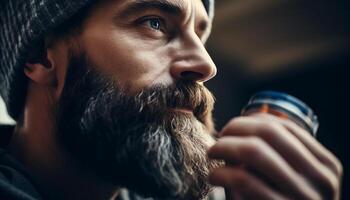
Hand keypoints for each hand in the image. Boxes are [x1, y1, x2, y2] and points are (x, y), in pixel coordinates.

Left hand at [207, 113, 342, 199]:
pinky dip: (221, 172)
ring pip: (253, 150)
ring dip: (224, 147)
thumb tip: (249, 119)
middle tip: (220, 138)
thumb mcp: (292, 178)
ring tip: (213, 154)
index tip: (233, 128)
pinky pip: (242, 179)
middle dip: (236, 128)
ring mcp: (302, 198)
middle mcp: (321, 180)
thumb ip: (277, 153)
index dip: (252, 121)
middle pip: (269, 132)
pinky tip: (214, 176)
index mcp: (326, 166)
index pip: (285, 126)